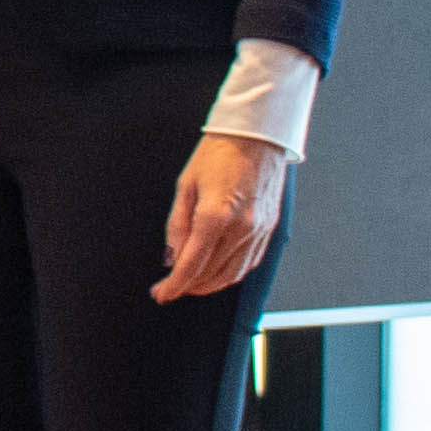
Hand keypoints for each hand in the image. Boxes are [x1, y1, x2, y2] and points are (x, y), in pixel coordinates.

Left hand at [153, 131, 287, 303]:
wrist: (256, 135)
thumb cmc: (218, 154)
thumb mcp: (185, 185)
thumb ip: (178, 225)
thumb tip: (172, 257)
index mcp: (215, 215)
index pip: (192, 264)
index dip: (174, 285)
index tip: (161, 294)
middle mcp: (241, 227)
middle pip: (211, 274)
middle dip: (188, 287)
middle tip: (170, 288)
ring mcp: (259, 230)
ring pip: (233, 275)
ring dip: (209, 286)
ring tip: (190, 284)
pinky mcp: (270, 228)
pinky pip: (249, 263)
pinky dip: (231, 274)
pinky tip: (216, 272)